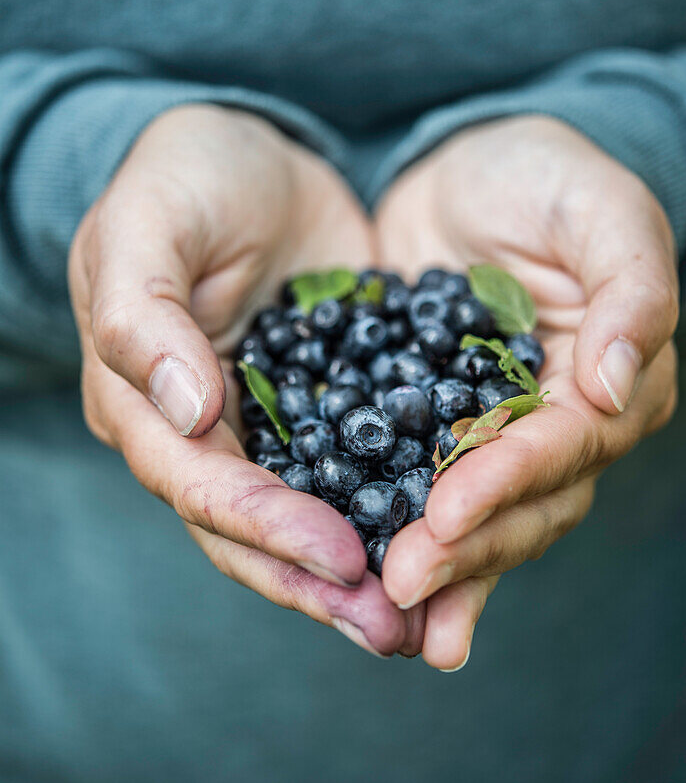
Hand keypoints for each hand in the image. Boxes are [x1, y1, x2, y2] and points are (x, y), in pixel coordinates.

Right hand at [69, 104, 423, 657]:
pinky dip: (392, 515)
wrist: (252, 154)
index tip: (343, 559)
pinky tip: (445, 543)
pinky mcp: (326, 410)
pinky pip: (358, 473)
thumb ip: (142, 314)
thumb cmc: (184, 177)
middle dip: (319, 584)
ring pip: (307, 520)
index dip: (267, 527)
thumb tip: (185, 410)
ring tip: (423, 620)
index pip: (201, 486)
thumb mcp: (149, 223)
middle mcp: (202, 435)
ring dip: (360, 577)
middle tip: (393, 628)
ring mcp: (267, 429)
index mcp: (145, 402)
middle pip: (251, 533)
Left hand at [376, 116, 678, 670]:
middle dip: (463, 548)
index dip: (504, 482)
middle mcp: (557, 427)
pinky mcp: (431, 432)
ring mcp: (493, 438)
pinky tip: (362, 585)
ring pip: (475, 521)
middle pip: (521, 506)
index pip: (562, 447)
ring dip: (436, 573)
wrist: (473, 170)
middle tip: (400, 584)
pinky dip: (392, 538)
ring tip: (386, 617)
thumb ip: (628, 288)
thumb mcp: (600, 207)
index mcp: (608, 384)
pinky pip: (415, 493)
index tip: (445, 514)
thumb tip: (615, 385)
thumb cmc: (547, 177)